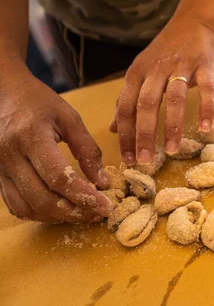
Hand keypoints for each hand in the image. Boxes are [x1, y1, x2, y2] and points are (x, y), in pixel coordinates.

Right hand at [0, 67, 111, 222]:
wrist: (3, 93)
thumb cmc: (39, 102)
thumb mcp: (69, 117)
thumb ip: (87, 149)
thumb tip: (103, 182)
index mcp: (31, 137)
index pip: (58, 177)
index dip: (83, 196)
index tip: (105, 205)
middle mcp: (10, 156)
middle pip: (42, 198)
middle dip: (73, 211)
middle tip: (98, 214)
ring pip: (27, 207)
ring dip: (57, 217)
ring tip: (82, 214)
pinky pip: (15, 205)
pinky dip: (39, 213)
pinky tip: (59, 210)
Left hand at [109, 17, 213, 165]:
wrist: (193, 24)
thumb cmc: (164, 53)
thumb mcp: (140, 73)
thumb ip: (127, 100)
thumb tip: (112, 129)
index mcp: (136, 73)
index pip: (126, 107)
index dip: (125, 134)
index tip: (127, 159)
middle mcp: (156, 69)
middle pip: (146, 104)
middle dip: (144, 134)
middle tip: (144, 160)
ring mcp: (181, 66)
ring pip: (174, 98)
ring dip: (172, 125)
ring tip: (172, 149)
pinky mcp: (204, 65)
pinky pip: (206, 89)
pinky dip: (206, 108)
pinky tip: (205, 127)